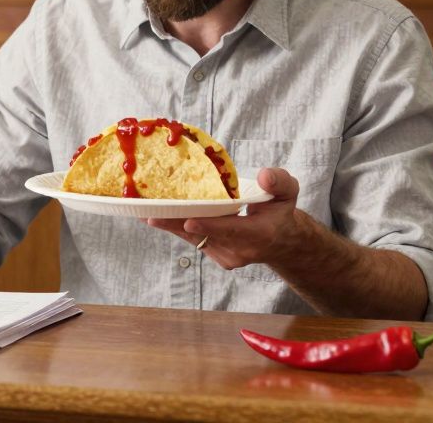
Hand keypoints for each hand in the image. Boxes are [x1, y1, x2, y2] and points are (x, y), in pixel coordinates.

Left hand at [146, 167, 307, 271]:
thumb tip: (264, 177)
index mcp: (260, 234)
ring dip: (170, 225)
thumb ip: (279, 181)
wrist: (280, 241)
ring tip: (144, 211)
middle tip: (151, 213)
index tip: (189, 221)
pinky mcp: (215, 255)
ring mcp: (226, 256)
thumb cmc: (280, 211)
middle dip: (177, 223)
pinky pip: (192, 240)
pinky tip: (155, 214)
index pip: (233, 230)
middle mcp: (241, 250)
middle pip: (205, 235)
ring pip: (194, 239)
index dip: (210, 226)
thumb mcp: (288, 191)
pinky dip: (175, 226)